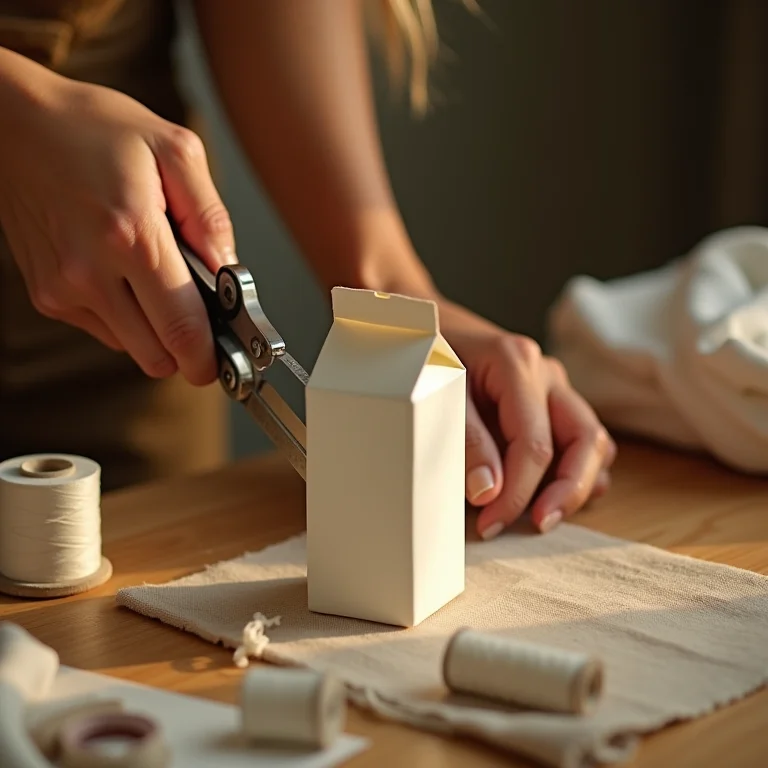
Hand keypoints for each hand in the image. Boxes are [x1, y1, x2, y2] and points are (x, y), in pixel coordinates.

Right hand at [0, 50, 233, 384]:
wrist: (11, 123)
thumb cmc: (93, 129)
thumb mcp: (174, 150)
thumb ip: (211, 217)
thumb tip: (230, 272)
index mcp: (132, 236)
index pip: (183, 330)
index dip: (211, 356)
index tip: (229, 359)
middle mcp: (90, 272)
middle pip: (158, 357)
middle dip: (189, 350)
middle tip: (204, 320)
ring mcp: (62, 289)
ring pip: (132, 349)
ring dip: (157, 331)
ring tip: (158, 280)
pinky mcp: (45, 295)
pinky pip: (105, 330)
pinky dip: (126, 316)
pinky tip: (123, 274)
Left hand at [436, 298, 615, 537]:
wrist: (424, 327)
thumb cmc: (427, 354)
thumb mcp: (436, 389)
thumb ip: (464, 439)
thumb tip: (488, 492)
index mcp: (516, 363)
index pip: (534, 443)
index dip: (516, 492)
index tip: (490, 524)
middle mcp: (545, 374)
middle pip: (584, 440)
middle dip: (566, 492)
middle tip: (536, 526)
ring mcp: (553, 386)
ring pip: (593, 441)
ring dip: (577, 484)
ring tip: (544, 516)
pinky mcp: (552, 402)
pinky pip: (584, 439)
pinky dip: (578, 470)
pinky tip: (552, 495)